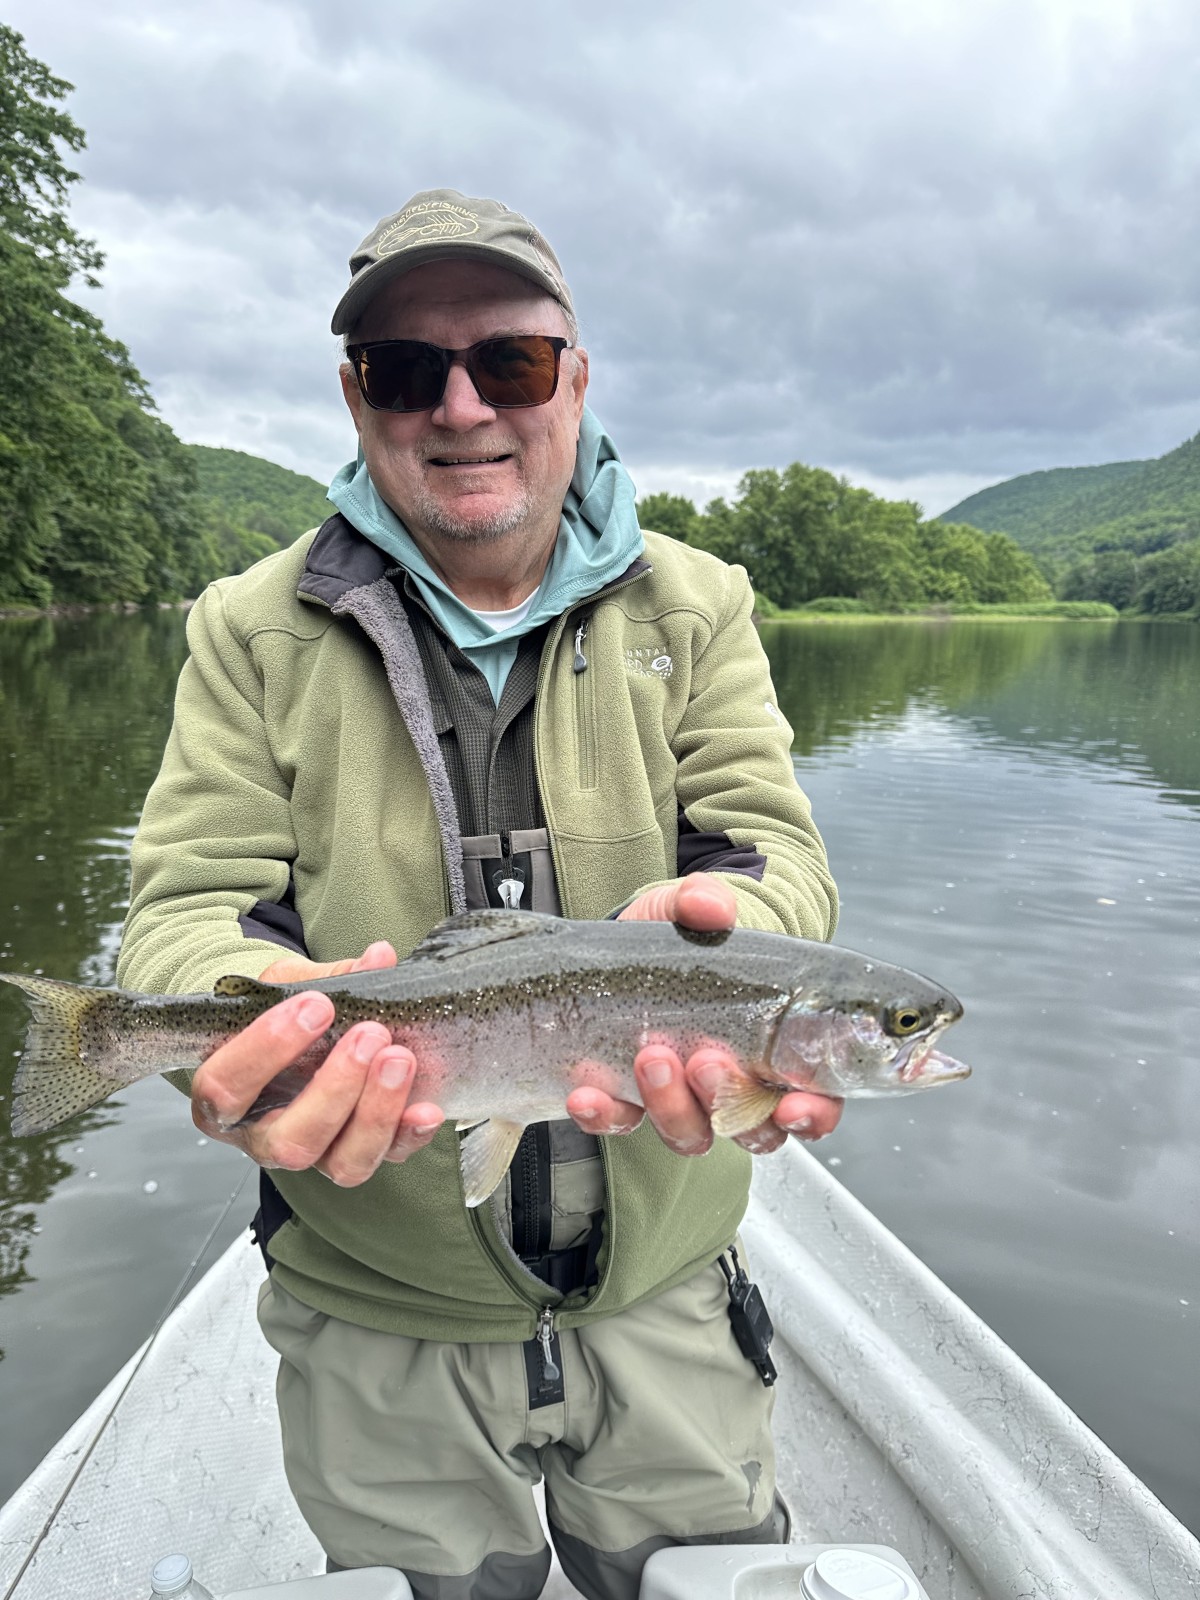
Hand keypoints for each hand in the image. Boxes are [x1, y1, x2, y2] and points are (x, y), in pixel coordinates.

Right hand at [191, 940, 444, 1184]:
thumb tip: (379, 957)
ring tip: (399, 1059)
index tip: (317, 1005)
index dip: (268, 1049)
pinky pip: (386, 1159)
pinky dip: (408, 1136)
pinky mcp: (357, 1153)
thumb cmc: (282, 1015)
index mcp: (223, 1095)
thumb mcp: (288, 987)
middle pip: (290, 1139)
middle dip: (335, 1088)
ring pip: (341, 1163)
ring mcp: (314, 1152)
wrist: (298, 1038)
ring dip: (376, 1113)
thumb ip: (325, 976)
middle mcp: (263, 1135)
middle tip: (370, 1035)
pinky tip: (425, 1108)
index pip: (226, 1087)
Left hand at [565, 877, 843, 1154]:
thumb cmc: (683, 934)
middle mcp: (733, 1087)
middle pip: (750, 1127)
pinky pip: (620, 1124)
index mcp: (774, 1051)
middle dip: (728, 1101)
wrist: (624, 944)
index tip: (793, 1105)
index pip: (813, 1101)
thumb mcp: (693, 908)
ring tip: (650, 1057)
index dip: (813, 1113)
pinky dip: (604, 1116)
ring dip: (672, 1107)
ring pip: (691, 1133)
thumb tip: (711, 908)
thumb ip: (706, 902)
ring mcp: (681, 1099)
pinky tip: (587, 1094)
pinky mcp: (628, 1099)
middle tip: (706, 1060)